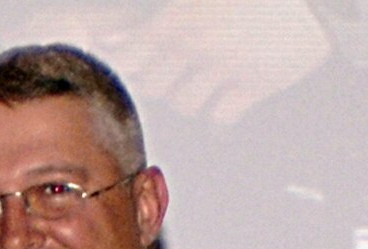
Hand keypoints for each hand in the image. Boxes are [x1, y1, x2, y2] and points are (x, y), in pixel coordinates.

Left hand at [113, 0, 329, 125]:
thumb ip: (173, 11)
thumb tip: (112, 32)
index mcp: (182, 16)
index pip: (132, 51)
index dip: (127, 55)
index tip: (126, 53)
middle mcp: (199, 46)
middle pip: (154, 82)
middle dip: (158, 76)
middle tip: (169, 67)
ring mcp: (226, 69)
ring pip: (183, 103)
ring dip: (187, 95)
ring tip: (199, 81)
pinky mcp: (255, 86)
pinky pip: (220, 117)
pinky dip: (218, 113)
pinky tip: (225, 99)